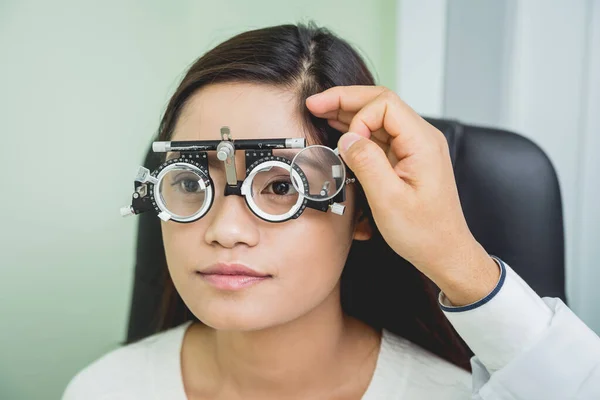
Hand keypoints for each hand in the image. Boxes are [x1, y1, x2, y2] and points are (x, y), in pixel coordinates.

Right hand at [306, 86, 498, 304]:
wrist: (445, 252)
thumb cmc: (424, 232)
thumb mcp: (389, 200)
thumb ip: (366, 163)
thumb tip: (347, 138)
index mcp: (422, 142)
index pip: (385, 104)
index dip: (359, 117)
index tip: (346, 145)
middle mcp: (421, 139)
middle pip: (380, 103)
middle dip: (345, 100)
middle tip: (314, 103)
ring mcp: (415, 148)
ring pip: (378, 117)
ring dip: (348, 112)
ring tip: (320, 110)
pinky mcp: (407, 159)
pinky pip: (380, 135)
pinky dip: (357, 130)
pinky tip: (339, 129)